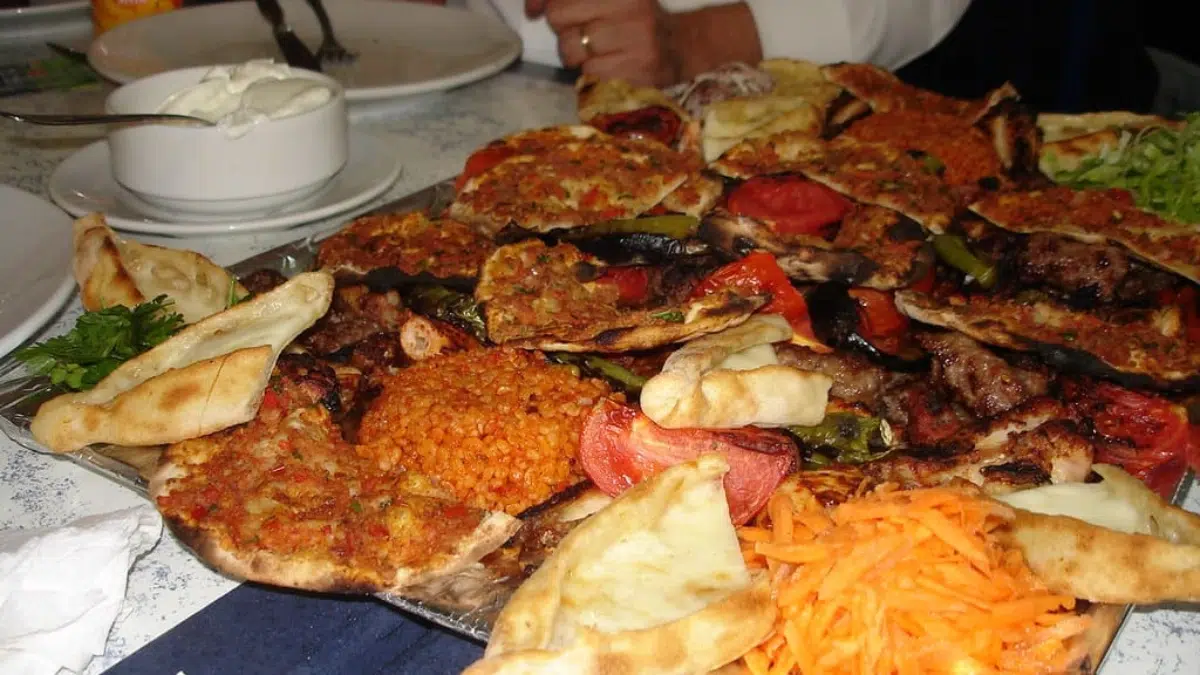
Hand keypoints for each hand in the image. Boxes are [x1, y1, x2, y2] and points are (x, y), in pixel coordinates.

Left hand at [526, 0, 680, 86]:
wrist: (682, 46)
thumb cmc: (635, 19)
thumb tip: (531, 9)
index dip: (541, 1)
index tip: (535, 10)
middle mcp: (628, 5)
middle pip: (559, 16)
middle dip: (563, 29)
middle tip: (581, 33)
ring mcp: (635, 38)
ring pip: (572, 48)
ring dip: (577, 55)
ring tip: (596, 52)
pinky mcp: (637, 69)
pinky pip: (590, 73)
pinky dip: (593, 74)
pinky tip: (609, 66)